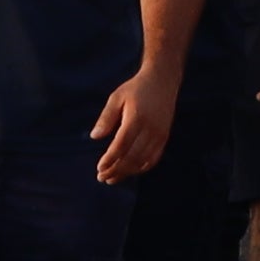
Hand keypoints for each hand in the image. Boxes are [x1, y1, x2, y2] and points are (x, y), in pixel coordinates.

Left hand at [91, 67, 178, 183]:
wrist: (162, 81)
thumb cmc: (136, 88)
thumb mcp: (117, 97)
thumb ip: (106, 117)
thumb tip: (94, 137)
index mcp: (136, 118)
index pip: (122, 145)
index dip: (110, 159)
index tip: (99, 168)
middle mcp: (150, 129)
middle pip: (132, 156)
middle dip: (116, 169)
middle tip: (102, 178)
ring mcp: (159, 135)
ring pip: (142, 160)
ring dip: (127, 172)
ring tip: (112, 178)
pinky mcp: (164, 137)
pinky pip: (153, 158)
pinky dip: (141, 168)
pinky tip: (130, 171)